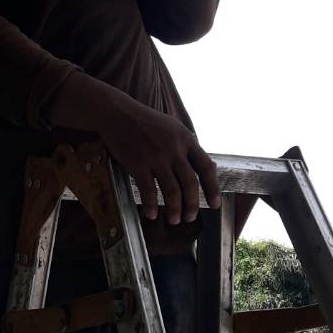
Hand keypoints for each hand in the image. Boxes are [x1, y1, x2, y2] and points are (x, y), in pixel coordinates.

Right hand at [49, 75, 220, 222]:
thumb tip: (201, 166)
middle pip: (190, 184)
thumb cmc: (145, 121)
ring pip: (172, 191)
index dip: (213, 188)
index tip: (214, 204)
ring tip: (175, 220)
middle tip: (190, 217)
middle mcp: (174, 150)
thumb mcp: (173, 127)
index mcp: (186, 139)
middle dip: (192, 205)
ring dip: (175, 210)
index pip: (206, 167)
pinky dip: (151, 206)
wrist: (118, 113)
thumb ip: (186, 145)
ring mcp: (156, 157)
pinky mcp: (138, 164)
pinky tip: (151, 214)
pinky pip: (148, 191)